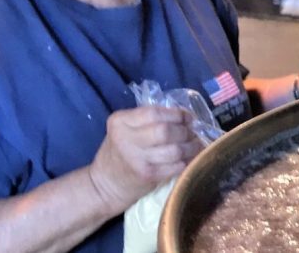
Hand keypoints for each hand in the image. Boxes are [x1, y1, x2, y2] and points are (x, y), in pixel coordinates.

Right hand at [88, 107, 202, 214]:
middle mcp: (126, 138)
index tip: (188, 117)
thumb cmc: (118, 154)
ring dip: (191, 147)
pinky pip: (176, 165)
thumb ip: (146, 120)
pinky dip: (187, 161)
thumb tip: (182, 115)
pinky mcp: (147, 175)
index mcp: (120, 122)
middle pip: (166, 130)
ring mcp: (137, 159)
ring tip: (195, 145)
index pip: (154, 112)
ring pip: (175, 149)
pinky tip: (190, 158)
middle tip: (193, 132)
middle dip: (185, 131)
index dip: (177, 114)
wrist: (103, 186)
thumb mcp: (123, 130)